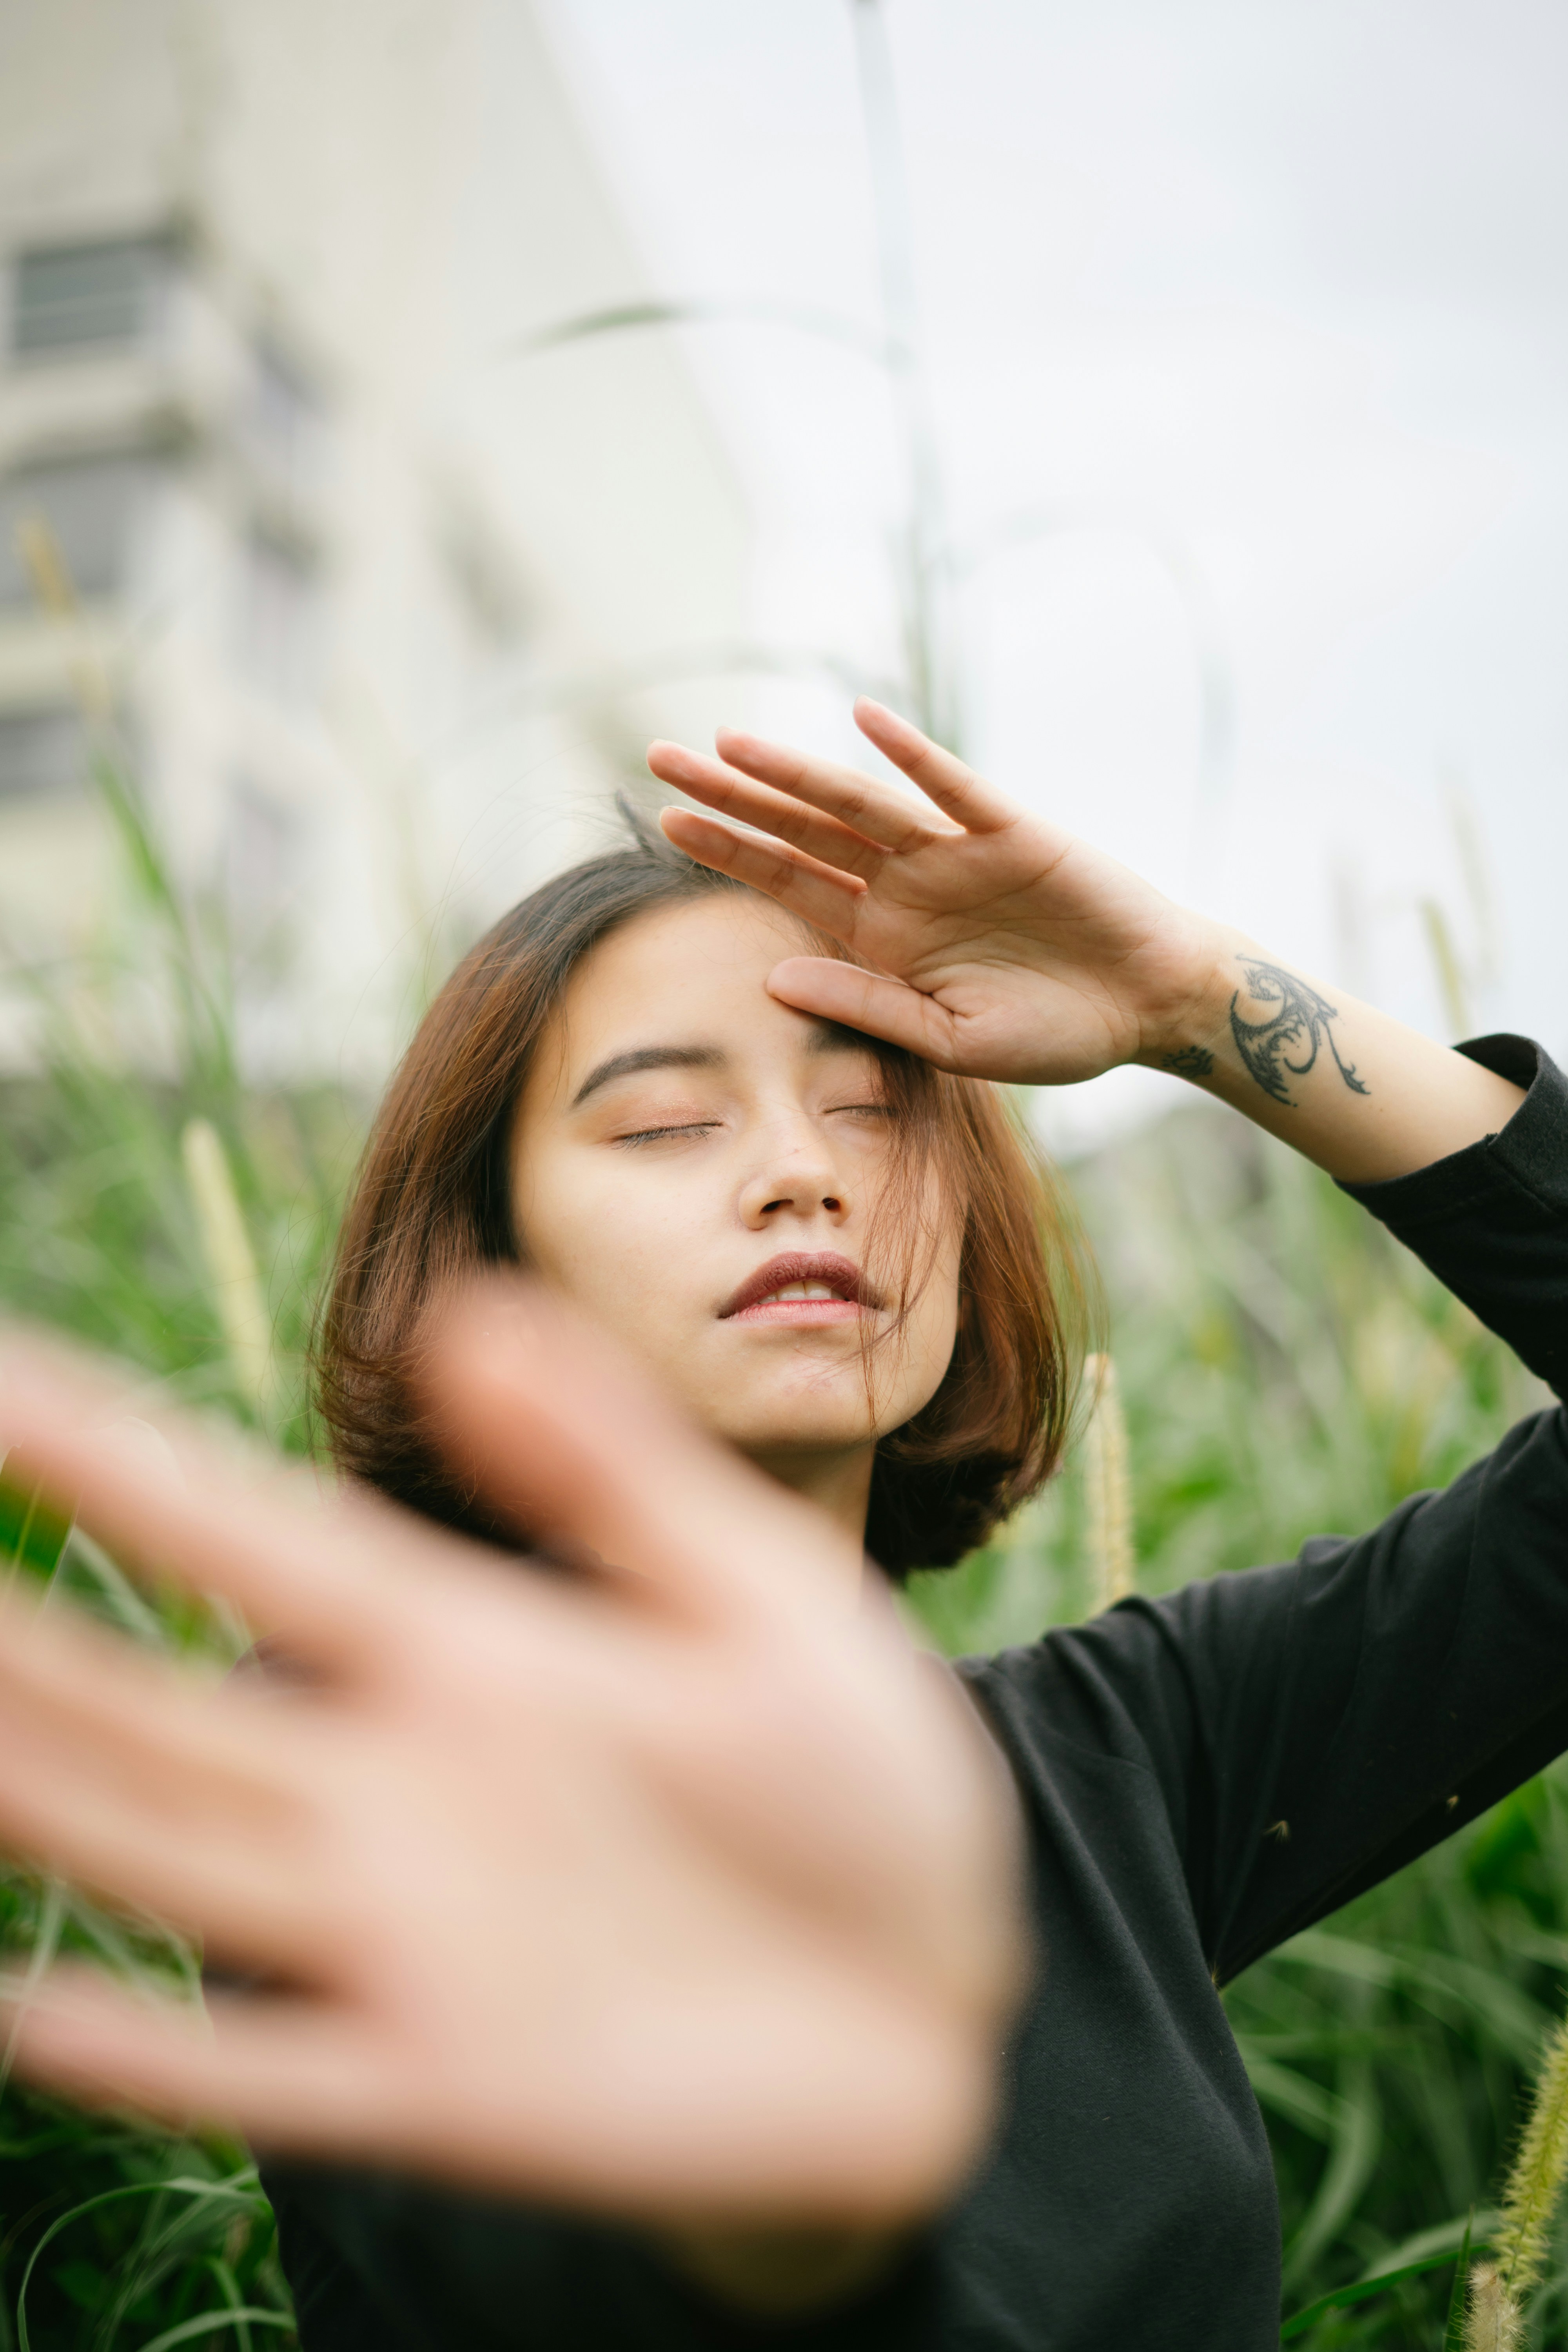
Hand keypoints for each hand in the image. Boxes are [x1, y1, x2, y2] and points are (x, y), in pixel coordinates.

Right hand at [0, 1285, 1023, 2228]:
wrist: (947, 1997)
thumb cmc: (857, 1778)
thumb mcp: (761, 1594)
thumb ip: (615, 1467)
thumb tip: (467, 1309)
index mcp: (472, 1651)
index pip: (249, 1537)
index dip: (108, 1459)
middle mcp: (403, 1786)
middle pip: (157, 1706)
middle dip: (18, 1638)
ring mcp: (413, 1940)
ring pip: (174, 1859)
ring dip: (39, 1800)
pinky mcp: (457, 2086)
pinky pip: (276, 2077)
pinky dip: (157, 2058)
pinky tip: (29, 2017)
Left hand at [649, 699, 1225, 1086]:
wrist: (1149, 1006)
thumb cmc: (1056, 1031)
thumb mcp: (950, 1040)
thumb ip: (866, 1005)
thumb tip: (772, 979)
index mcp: (884, 936)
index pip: (787, 882)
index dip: (728, 851)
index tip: (665, 822)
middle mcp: (906, 885)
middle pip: (801, 829)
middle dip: (731, 796)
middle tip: (658, 758)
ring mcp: (954, 853)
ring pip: (857, 802)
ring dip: (793, 772)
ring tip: (727, 742)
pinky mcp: (1012, 833)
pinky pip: (953, 786)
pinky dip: (911, 754)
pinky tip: (865, 719)